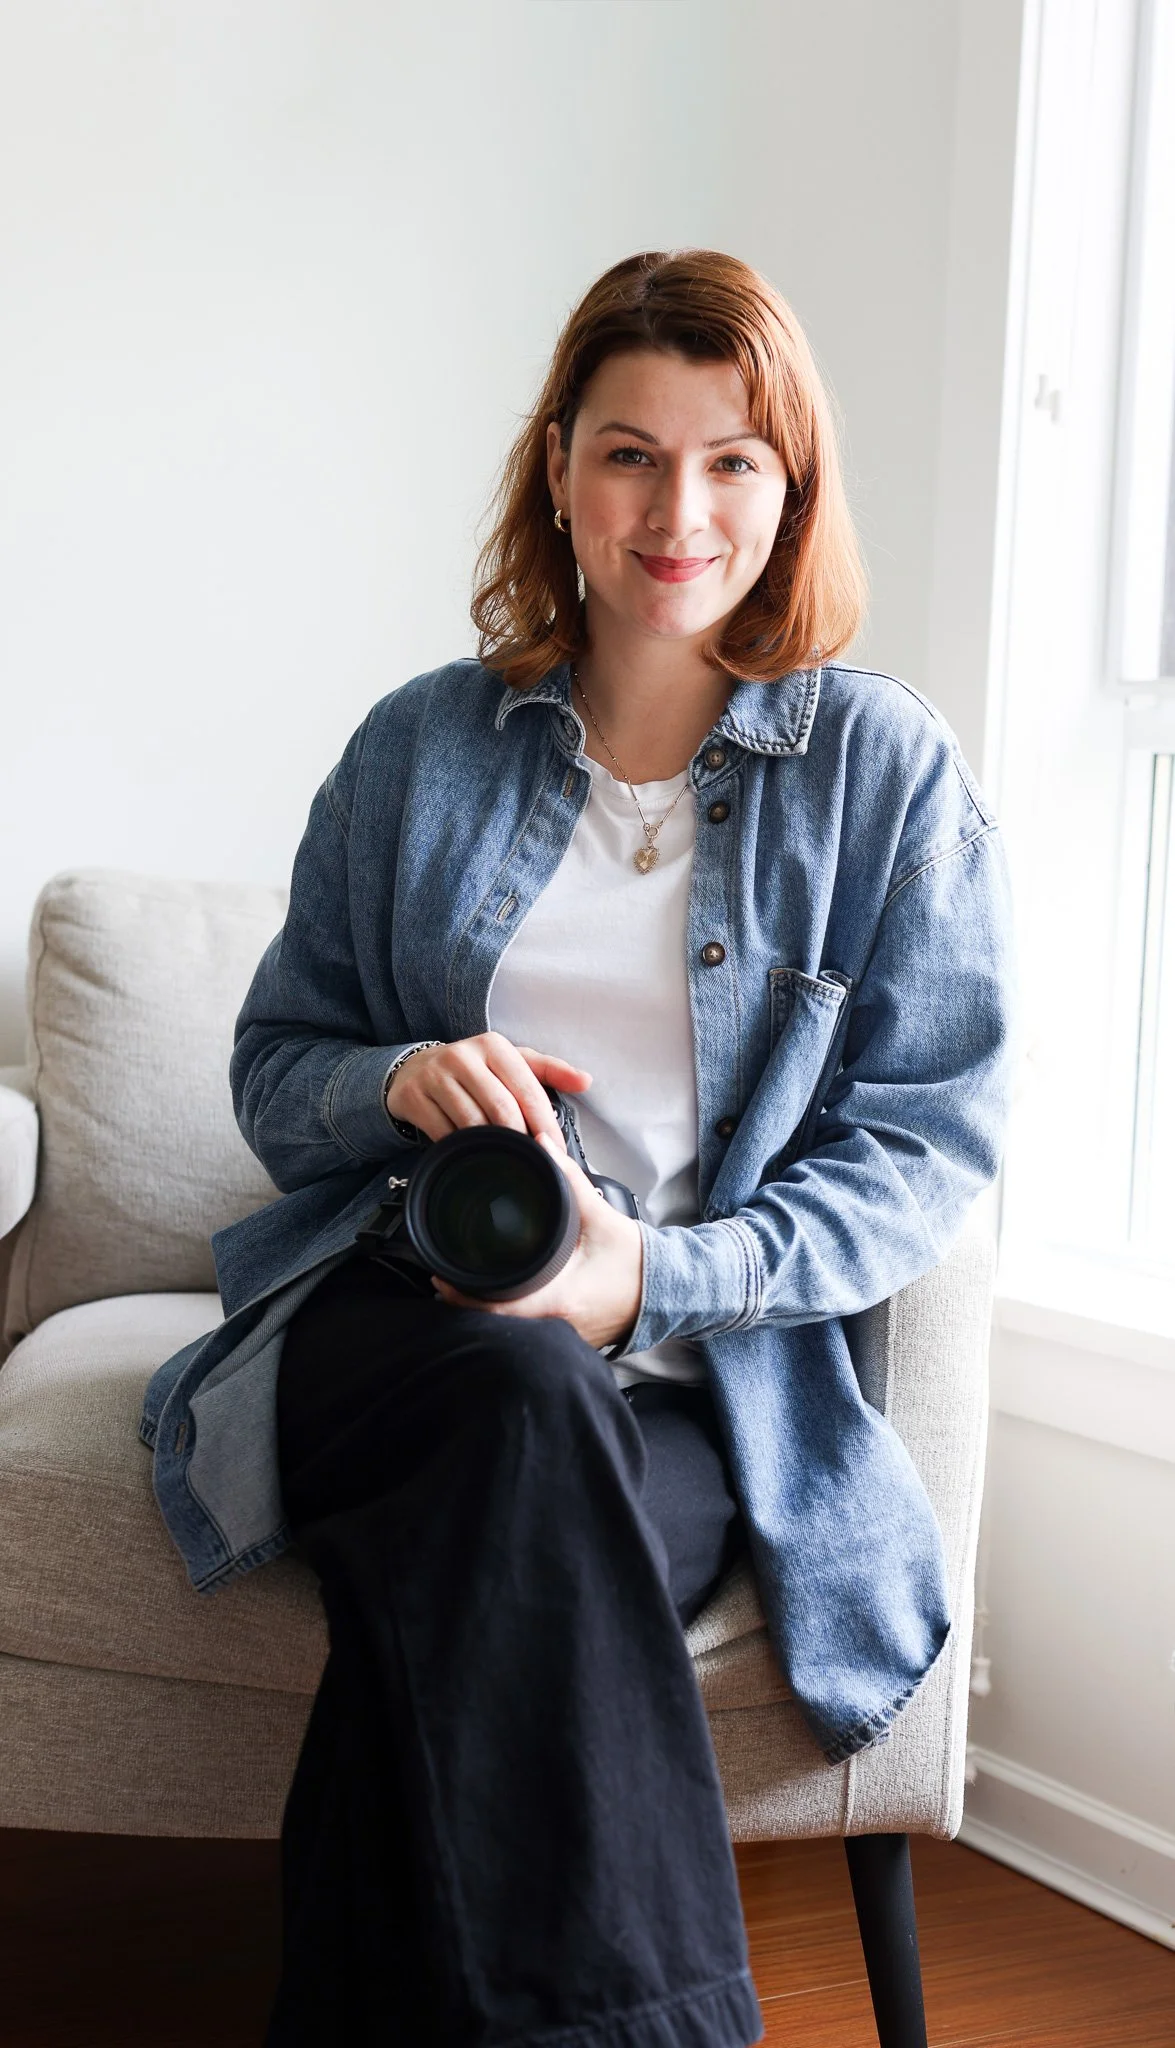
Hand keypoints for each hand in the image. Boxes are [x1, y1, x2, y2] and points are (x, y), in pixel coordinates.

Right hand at [386, 1031, 589, 1151]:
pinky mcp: (414, 1098)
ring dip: (491, 1146)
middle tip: (530, 1158)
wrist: (415, 1070)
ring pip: (472, 1123)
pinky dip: (462, 1148)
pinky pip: (444, 1134)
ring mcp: (435, 1076)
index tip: (554, 1148)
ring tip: (504, 1158)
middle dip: (520, 1138)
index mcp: (494, 1046)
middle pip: (501, 1108)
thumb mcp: (512, 1063)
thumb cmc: (475, 1069)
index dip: (544, 1123)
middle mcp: (463, 1056)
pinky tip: (472, 1153)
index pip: (527, 1089)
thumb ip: (550, 1071)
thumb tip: (586, 1080)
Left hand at [430, 1133, 644, 1350]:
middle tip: (443, 1278)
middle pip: (496, 1323)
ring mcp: (564, 1335)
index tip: (441, 1278)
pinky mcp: (571, 1335)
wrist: (670, 1288)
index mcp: (559, 1300)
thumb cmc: (637, 1261)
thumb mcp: (601, 1217)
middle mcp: (557, 1325)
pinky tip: (499, 1297)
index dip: (463, 1297)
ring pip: (512, 1329)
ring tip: (462, 1284)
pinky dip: (511, 1315)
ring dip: (487, 1310)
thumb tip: (542, 1144)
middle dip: (467, 1302)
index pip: (497, 1309)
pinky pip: (531, 1329)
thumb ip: (570, 1179)